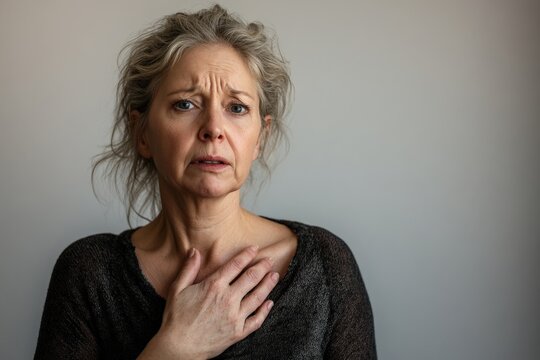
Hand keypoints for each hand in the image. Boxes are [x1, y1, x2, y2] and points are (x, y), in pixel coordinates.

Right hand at [138, 246, 278, 359]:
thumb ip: (188, 269)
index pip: (236, 265)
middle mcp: (228, 299)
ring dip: (268, 284)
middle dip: (262, 267)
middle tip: (270, 260)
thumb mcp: (177, 289)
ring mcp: (235, 316)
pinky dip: (265, 311)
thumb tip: (195, 251)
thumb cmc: (176, 318)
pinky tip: (270, 303)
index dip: (247, 255)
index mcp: (214, 286)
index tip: (255, 249)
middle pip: (251, 278)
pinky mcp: (238, 332)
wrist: (179, 347)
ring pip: (258, 297)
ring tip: (275, 275)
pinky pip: (257, 320)